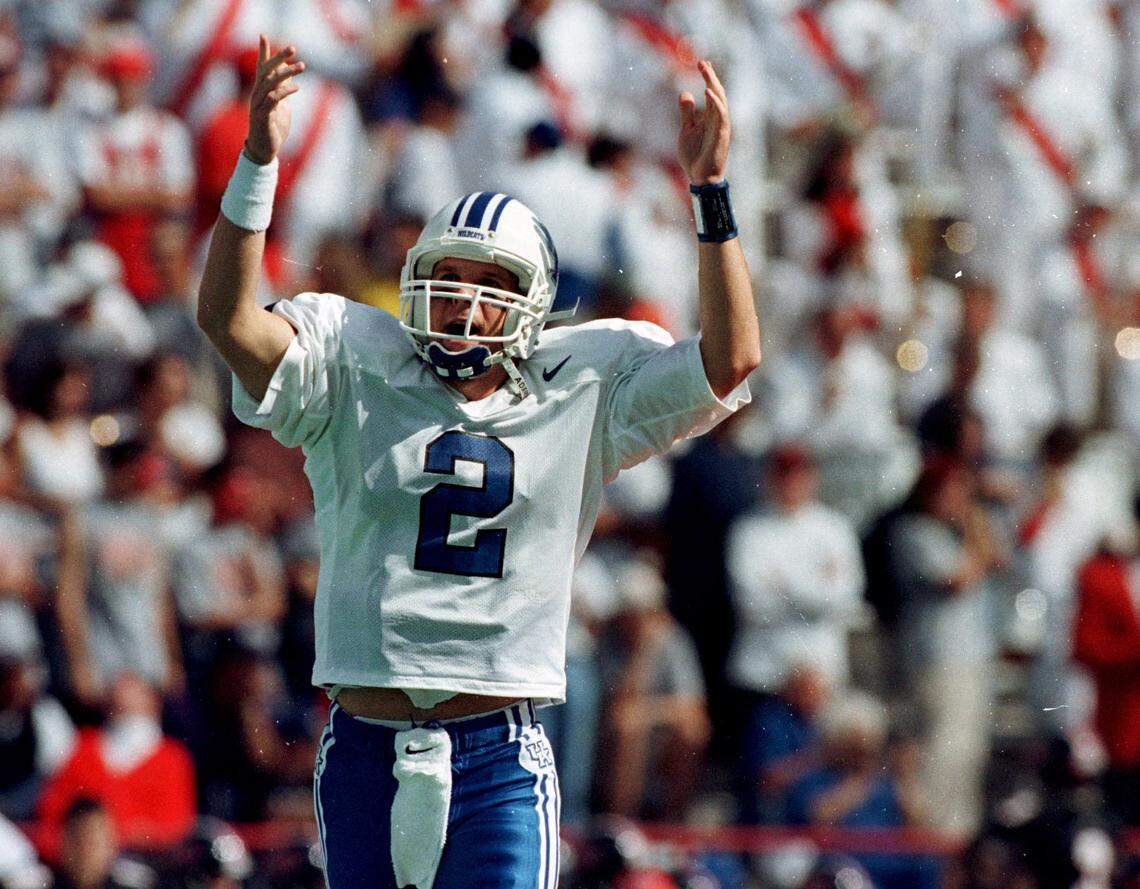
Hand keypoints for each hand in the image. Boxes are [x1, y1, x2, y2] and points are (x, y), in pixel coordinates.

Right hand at [245, 36, 305, 164]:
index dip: (263, 52)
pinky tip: (297, 87)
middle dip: (278, 57)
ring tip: (302, 66)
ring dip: (287, 73)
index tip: (263, 35)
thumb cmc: (272, 126)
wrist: (264, 149)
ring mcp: (258, 104)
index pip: (261, 67)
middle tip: (293, 48)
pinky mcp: (263, 116)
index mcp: (261, 91)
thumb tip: (289, 76)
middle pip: (266, 70)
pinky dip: (284, 92)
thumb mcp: (280, 105)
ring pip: (270, 83)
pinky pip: (273, 99)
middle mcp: (257, 94)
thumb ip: (282, 90)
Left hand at [677, 60, 730, 185]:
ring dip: (713, 84)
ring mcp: (721, 126)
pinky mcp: (721, 135)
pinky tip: (707, 91)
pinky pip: (720, 116)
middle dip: (710, 76)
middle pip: (717, 93)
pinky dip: (715, 103)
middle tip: (702, 62)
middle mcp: (718, 119)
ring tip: (706, 70)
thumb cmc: (694, 156)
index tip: (701, 63)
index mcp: (710, 117)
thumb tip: (685, 93)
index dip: (708, 77)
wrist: (700, 177)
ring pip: (720, 100)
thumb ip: (687, 113)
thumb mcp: (686, 130)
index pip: (712, 93)